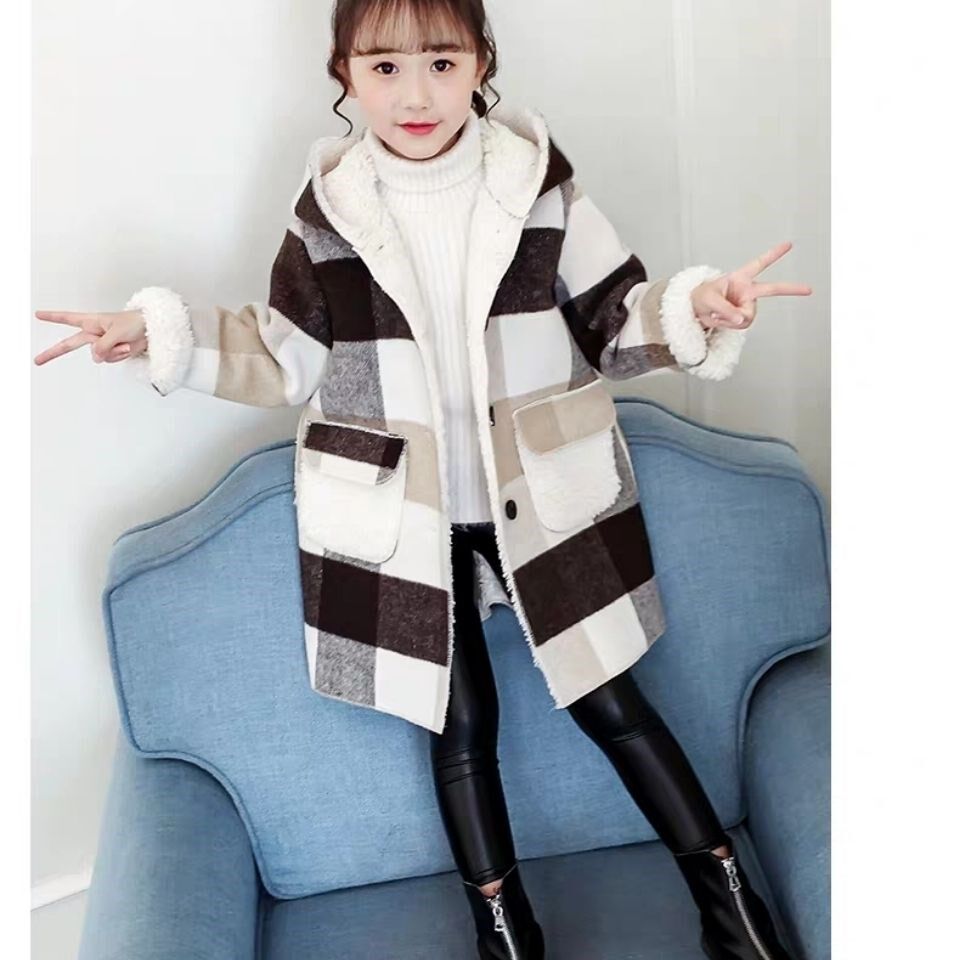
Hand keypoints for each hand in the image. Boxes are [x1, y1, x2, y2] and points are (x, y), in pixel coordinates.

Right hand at [33, 309, 146, 365]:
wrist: (153, 330)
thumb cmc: (136, 323)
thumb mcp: (117, 332)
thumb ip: (103, 345)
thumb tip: (94, 357)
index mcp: (92, 322)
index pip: (68, 318)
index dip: (52, 317)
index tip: (38, 314)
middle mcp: (94, 333)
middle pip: (70, 344)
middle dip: (54, 352)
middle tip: (37, 360)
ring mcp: (103, 344)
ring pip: (100, 357)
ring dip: (114, 352)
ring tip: (125, 342)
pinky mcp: (113, 353)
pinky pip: (111, 360)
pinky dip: (120, 356)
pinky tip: (128, 347)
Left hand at [691, 241, 812, 331]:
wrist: (695, 310)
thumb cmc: (700, 297)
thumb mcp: (709, 300)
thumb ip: (726, 309)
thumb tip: (742, 319)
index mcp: (740, 278)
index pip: (759, 264)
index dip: (774, 254)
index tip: (789, 244)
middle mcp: (747, 290)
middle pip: (773, 289)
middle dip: (792, 289)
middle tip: (809, 289)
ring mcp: (746, 304)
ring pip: (748, 317)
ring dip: (730, 319)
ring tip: (717, 313)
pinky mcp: (742, 317)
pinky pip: (741, 325)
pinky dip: (729, 325)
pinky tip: (720, 319)